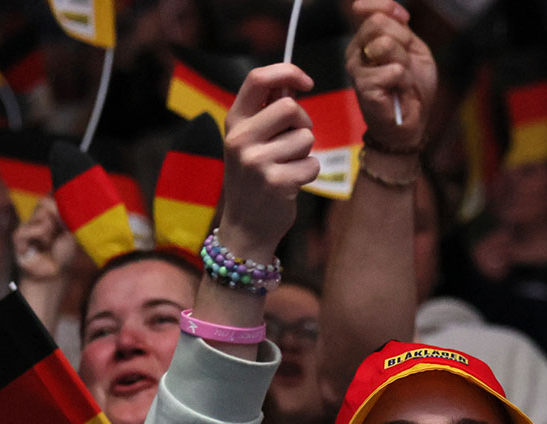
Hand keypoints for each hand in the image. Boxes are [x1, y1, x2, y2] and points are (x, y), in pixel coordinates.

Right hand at [12, 196, 78, 283]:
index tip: (61, 196)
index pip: (49, 196)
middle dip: (56, 213)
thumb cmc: (62, 253)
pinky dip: (39, 234)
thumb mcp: (70, 232)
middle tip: (59, 229)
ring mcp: (26, 225)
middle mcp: (36, 217)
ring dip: (49, 228)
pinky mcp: (18, 236)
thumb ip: (64, 214)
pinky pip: (29, 228)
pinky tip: (42, 244)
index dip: (55, 193)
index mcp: (49, 214)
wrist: (54, 272)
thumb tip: (56, 195)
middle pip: (44, 201)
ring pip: (39, 213)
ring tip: (49, 242)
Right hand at [219, 63, 319, 262]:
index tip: (306, 82)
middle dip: (303, 122)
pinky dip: (309, 173)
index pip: (258, 79)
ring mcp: (257, 162)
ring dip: (305, 152)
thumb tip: (292, 84)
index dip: (287, 72)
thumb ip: (267, 113)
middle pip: (290, 107)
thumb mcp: (249, 141)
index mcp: (234, 122)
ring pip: (305, 138)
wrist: (245, 227)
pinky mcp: (276, 182)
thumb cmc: (253, 178)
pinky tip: (292, 183)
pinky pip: (312, 164)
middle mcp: (241, 139)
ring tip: (287, 167)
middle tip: (296, 141)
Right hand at [346, 0, 433, 149]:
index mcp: (367, 39)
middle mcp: (356, 51)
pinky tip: (399, 92)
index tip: (405, 20)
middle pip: (377, 22)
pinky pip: (394, 70)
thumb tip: (397, 13)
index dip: (389, 8)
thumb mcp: (414, 51)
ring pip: (385, 45)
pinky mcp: (363, 86)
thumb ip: (403, 29)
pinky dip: (405, 82)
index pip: (370, 9)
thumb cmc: (412, 90)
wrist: (411, 123)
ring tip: (402, 81)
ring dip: (405, 64)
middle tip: (405, 64)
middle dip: (402, 41)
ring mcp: (356, 68)